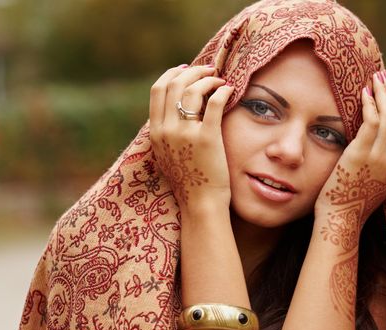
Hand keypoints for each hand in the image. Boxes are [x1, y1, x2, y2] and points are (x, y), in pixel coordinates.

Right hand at [149, 64, 234, 212]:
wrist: (200, 203)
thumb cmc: (187, 179)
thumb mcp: (166, 154)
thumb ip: (166, 131)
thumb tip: (176, 106)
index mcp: (155, 132)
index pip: (158, 90)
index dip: (172, 74)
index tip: (186, 69)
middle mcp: (166, 130)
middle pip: (174, 84)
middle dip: (193, 71)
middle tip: (209, 70)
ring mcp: (185, 134)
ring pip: (192, 90)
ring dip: (208, 79)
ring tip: (220, 80)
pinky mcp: (207, 138)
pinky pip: (214, 103)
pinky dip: (222, 91)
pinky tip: (229, 90)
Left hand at [316, 70, 385, 234]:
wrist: (341, 220)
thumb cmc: (348, 205)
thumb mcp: (369, 183)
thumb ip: (373, 164)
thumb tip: (365, 149)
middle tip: (383, 76)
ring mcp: (380, 157)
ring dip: (382, 92)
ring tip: (375, 76)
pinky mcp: (361, 154)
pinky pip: (370, 121)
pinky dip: (369, 104)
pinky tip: (363, 92)